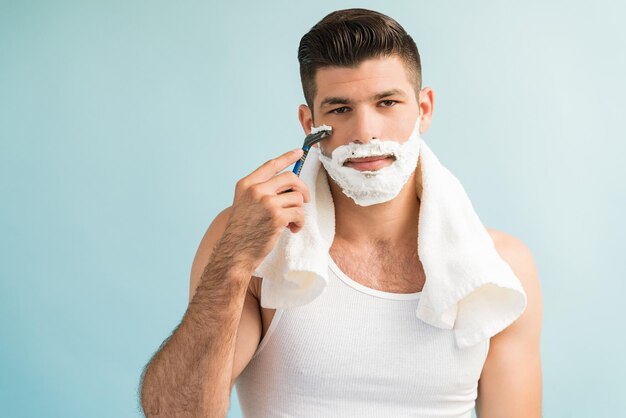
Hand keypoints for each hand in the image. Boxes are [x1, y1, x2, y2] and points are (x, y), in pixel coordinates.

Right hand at [220, 149, 310, 270]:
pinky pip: (299, 213)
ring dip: (299, 211)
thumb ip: (262, 191)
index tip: (299, 152)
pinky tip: (292, 230)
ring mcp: (266, 202)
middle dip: (302, 189)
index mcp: (247, 184)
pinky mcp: (277, 216)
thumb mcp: (246, 204)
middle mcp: (256, 190)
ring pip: (297, 197)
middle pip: (290, 178)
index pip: (271, 165)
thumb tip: (290, 186)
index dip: (287, 157)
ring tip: (292, 223)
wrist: (235, 252)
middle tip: (304, 201)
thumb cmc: (242, 231)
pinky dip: (299, 223)